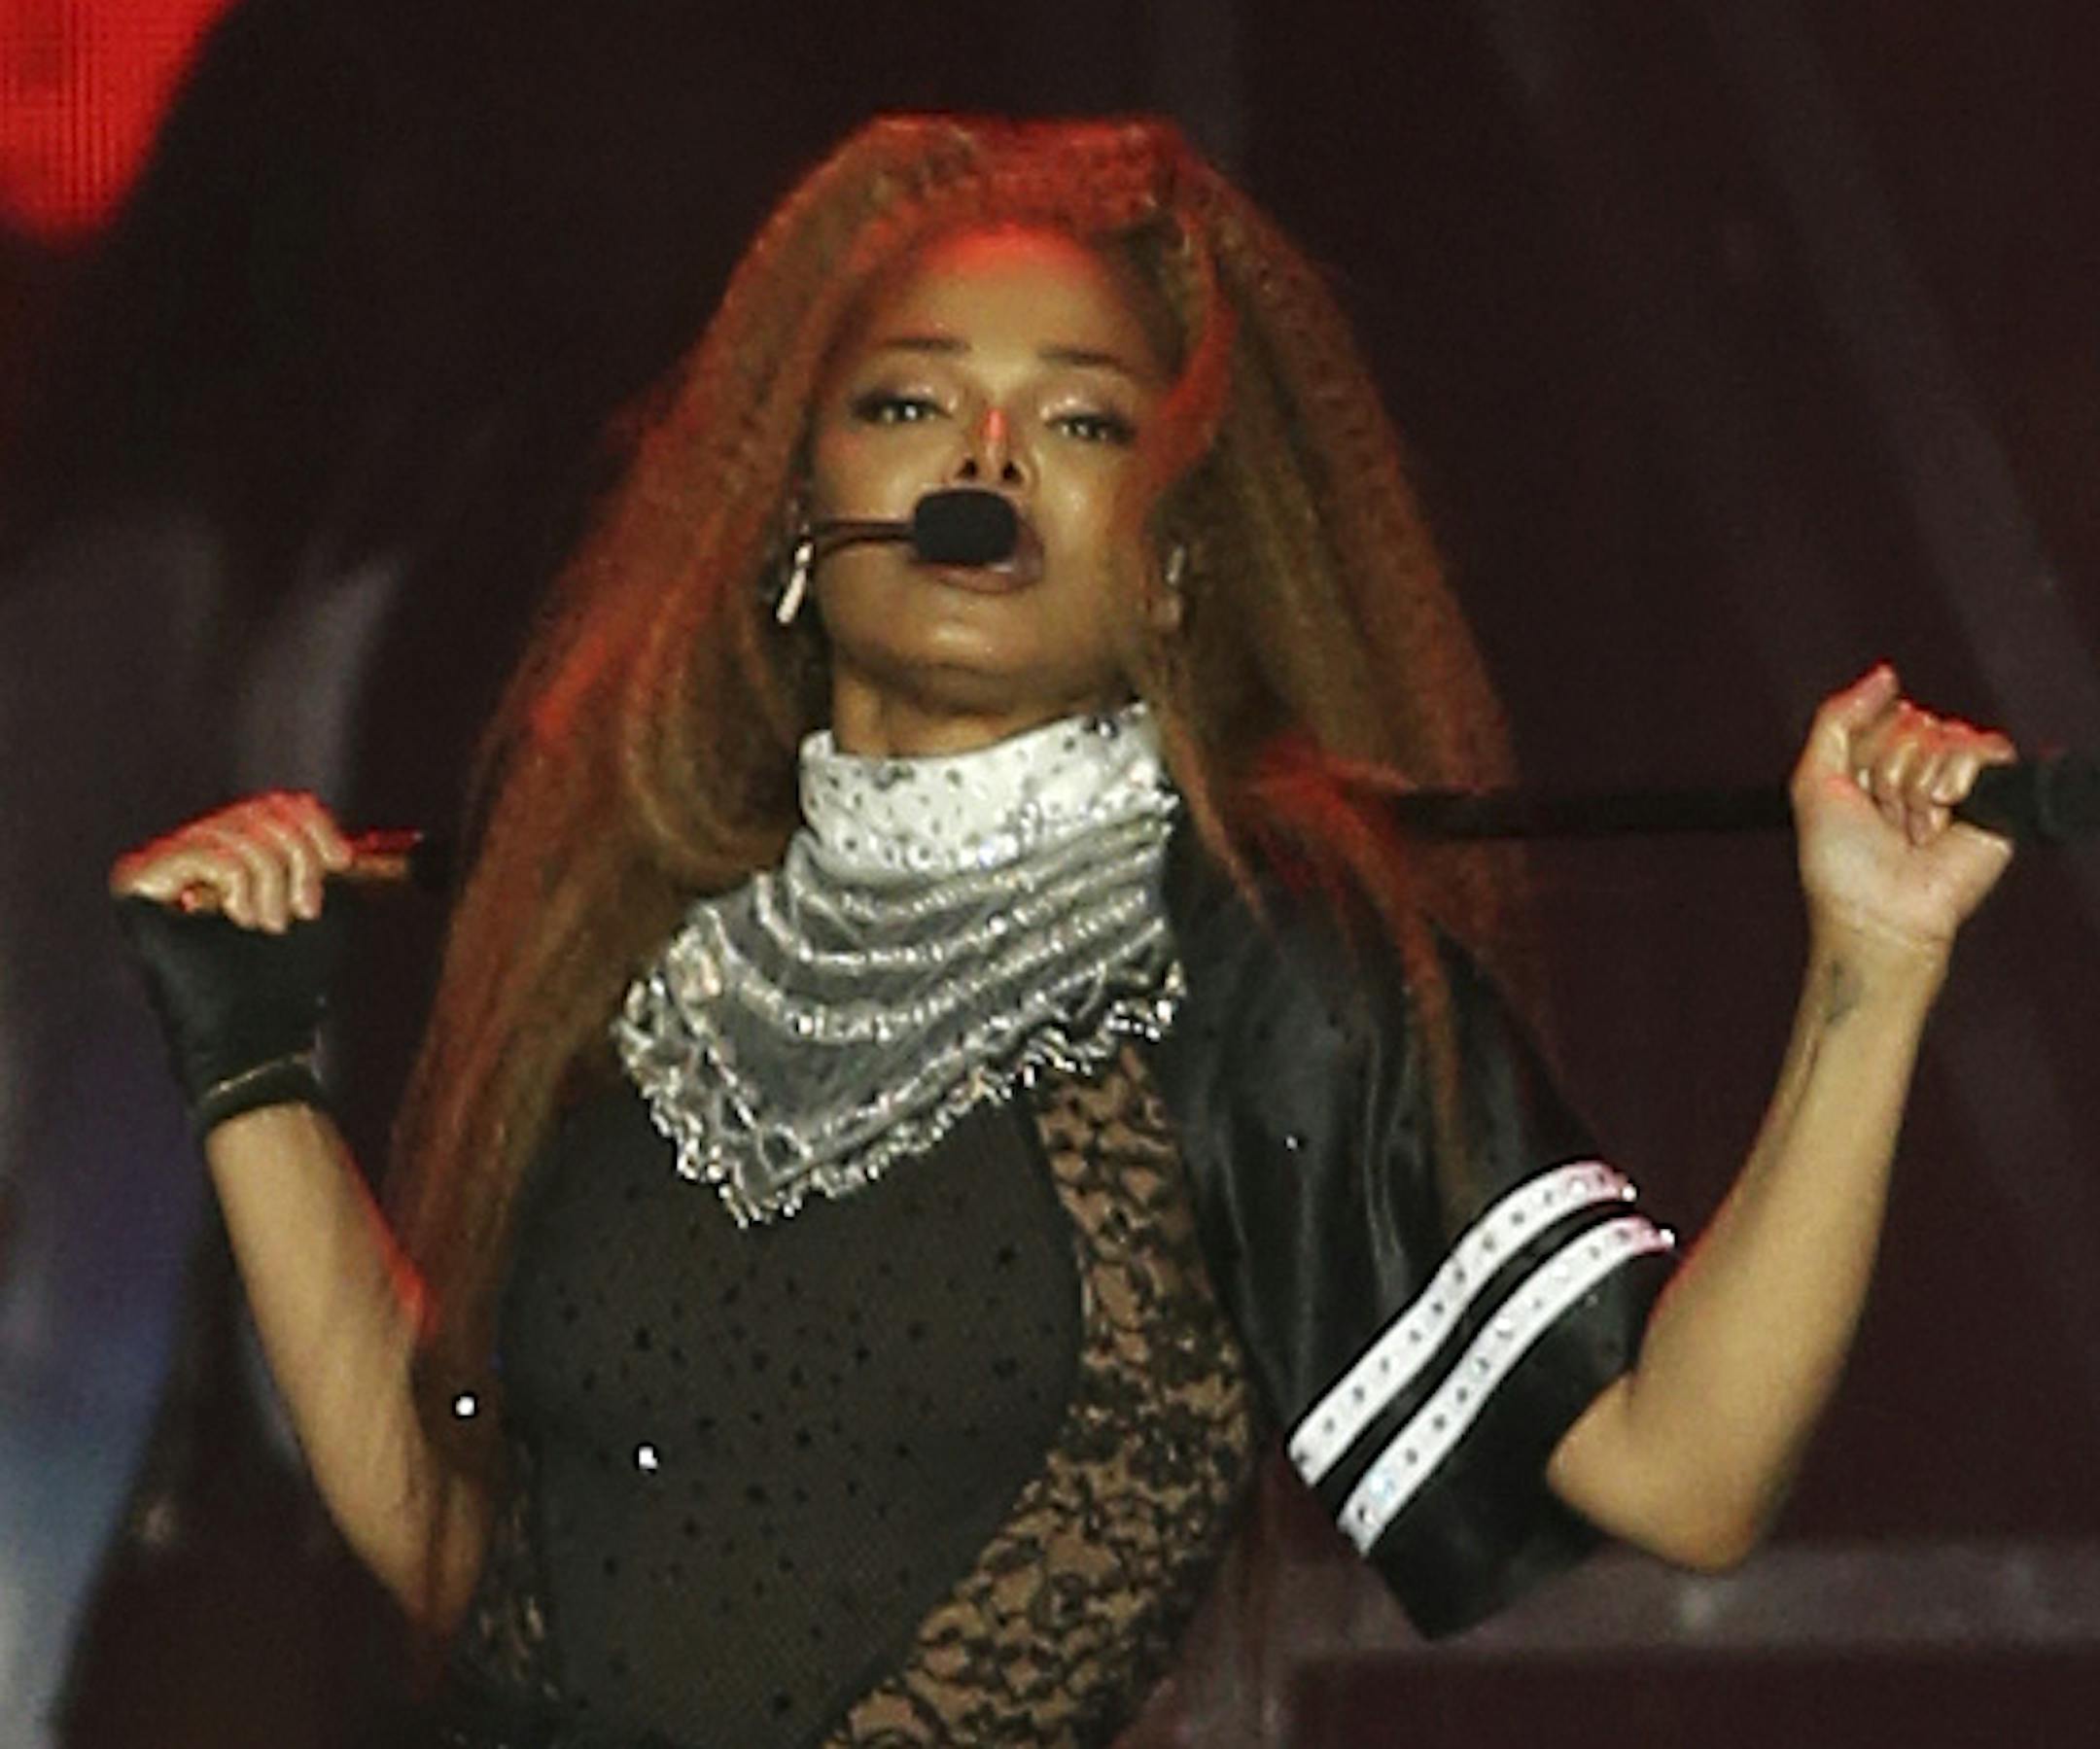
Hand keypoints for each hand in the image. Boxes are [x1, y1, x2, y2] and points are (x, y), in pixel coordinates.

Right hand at [112, 793, 353, 1132]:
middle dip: (296, 860)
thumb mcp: (319, 900)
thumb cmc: (288, 978)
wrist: (257, 1035)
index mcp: (231, 855)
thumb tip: (305, 806)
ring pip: (237, 832)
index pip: (276, 802)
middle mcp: (190, 853)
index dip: (316, 825)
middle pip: (260, 810)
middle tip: (296, 912)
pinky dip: (238, 886)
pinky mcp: (136, 883)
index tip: (340, 862)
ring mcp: (159, 866)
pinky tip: (236, 921)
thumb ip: (310, 848)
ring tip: (266, 925)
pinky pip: (207, 854)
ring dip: (271, 883)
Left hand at [1791, 665, 2015, 966]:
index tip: (1856, 794)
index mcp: (1878, 759)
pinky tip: (1943, 812)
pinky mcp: (1996, 801)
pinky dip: (1959, 777)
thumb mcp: (1813, 779)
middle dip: (1890, 770)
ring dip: (1917, 784)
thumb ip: (1838, 717)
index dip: (1866, 750)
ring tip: (1912, 827)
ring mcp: (1959, 783)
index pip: (1883, 713)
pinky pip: (1990, 748)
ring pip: (1947, 734)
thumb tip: (1885, 673)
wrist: (1877, 912)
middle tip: (1885, 817)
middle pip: (1914, 722)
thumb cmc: (1840, 861)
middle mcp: (1920, 767)